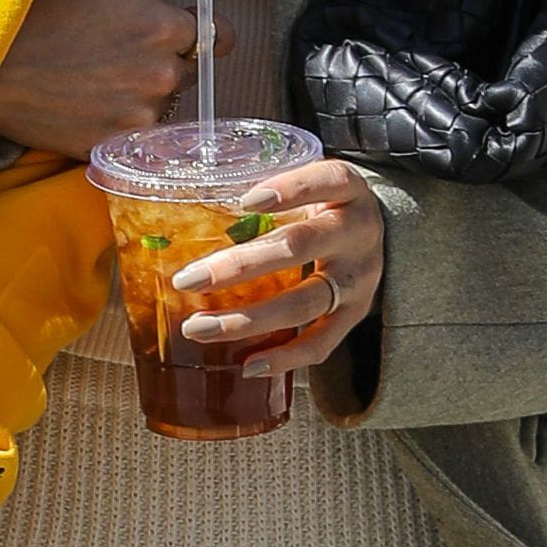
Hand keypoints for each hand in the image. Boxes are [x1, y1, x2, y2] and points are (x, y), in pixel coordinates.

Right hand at [0, 0, 227, 158]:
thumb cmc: (39, 13)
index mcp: (163, 27)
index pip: (218, 34)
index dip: (197, 30)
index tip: (172, 30)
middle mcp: (162, 76)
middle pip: (191, 70)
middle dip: (166, 59)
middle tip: (116, 51)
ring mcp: (141, 117)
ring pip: (165, 104)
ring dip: (145, 93)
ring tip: (97, 78)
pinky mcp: (118, 146)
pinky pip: (141, 135)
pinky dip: (123, 121)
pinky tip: (89, 103)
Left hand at [170, 157, 385, 373]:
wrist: (376, 236)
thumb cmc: (321, 206)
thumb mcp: (305, 187)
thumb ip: (259, 197)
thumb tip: (170, 213)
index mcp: (346, 189)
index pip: (326, 181)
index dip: (291, 190)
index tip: (246, 201)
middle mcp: (358, 232)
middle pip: (301, 246)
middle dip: (240, 266)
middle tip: (188, 280)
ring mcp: (360, 278)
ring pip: (306, 301)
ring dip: (248, 319)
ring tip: (199, 328)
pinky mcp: (356, 315)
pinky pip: (322, 342)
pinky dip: (285, 357)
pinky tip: (248, 365)